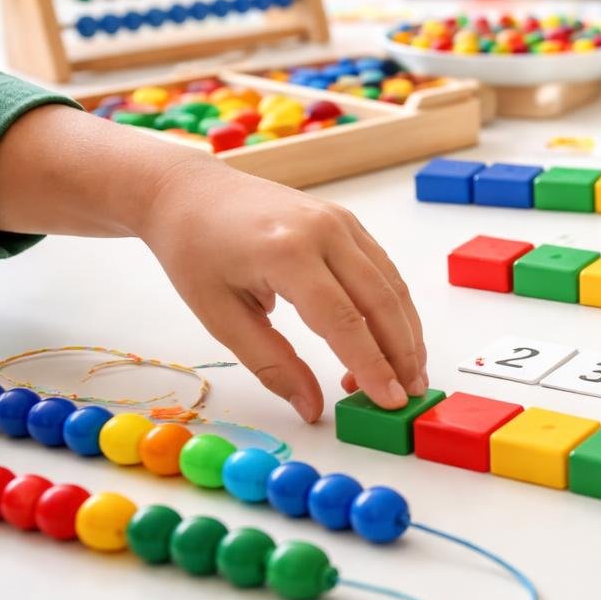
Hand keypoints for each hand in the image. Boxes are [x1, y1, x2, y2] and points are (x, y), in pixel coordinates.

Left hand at [137, 157, 427, 422]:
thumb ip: (271, 363)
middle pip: (380, 300)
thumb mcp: (220, 316)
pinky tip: (395, 338)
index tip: (390, 401)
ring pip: (391, 284)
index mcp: (287, 252)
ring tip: (410, 373)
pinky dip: (394, 307)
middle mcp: (324, 231)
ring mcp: (341, 222)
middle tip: (409, 395)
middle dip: (401, 352)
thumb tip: (311, 407)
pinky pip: (382, 268)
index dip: (371, 364)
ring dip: (406, 332)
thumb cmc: (196, 252)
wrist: (191, 193)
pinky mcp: (347, 222)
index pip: (343, 318)